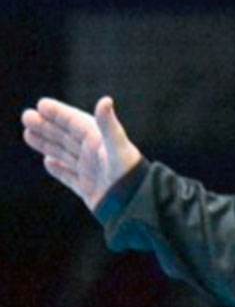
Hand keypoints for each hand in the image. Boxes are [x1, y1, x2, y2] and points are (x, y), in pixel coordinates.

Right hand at [21, 96, 142, 210]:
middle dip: (46, 126)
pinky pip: (70, 178)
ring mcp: (91, 173)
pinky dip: (59, 170)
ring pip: (64, 155)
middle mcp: (95, 156)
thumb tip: (105, 100)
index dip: (59, 113)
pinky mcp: (89, 191)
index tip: (41, 104)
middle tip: (26, 117)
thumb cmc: (129, 174)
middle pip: (66, 137)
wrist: (136, 206)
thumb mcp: (117, 147)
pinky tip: (48, 162)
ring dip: (47, 144)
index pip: (75, 123)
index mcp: (100, 142)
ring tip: (28, 134)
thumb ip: (108, 125)